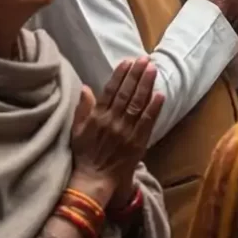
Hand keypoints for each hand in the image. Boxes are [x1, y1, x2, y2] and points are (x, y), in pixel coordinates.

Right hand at [68, 57, 163, 207]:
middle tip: (144, 59)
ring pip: (138, 104)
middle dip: (136, 74)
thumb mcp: (77, 131)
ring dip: (146, 85)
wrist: (95, 179)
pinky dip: (154, 108)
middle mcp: (112, 121)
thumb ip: (82, 109)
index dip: (120, 75)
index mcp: (97, 117)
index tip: (127, 61)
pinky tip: (160, 94)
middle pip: (126, 94)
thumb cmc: (85, 154)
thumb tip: (86, 87)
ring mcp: (126, 131)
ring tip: (152, 69)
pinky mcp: (137, 142)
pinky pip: (147, 122)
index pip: (110, 91)